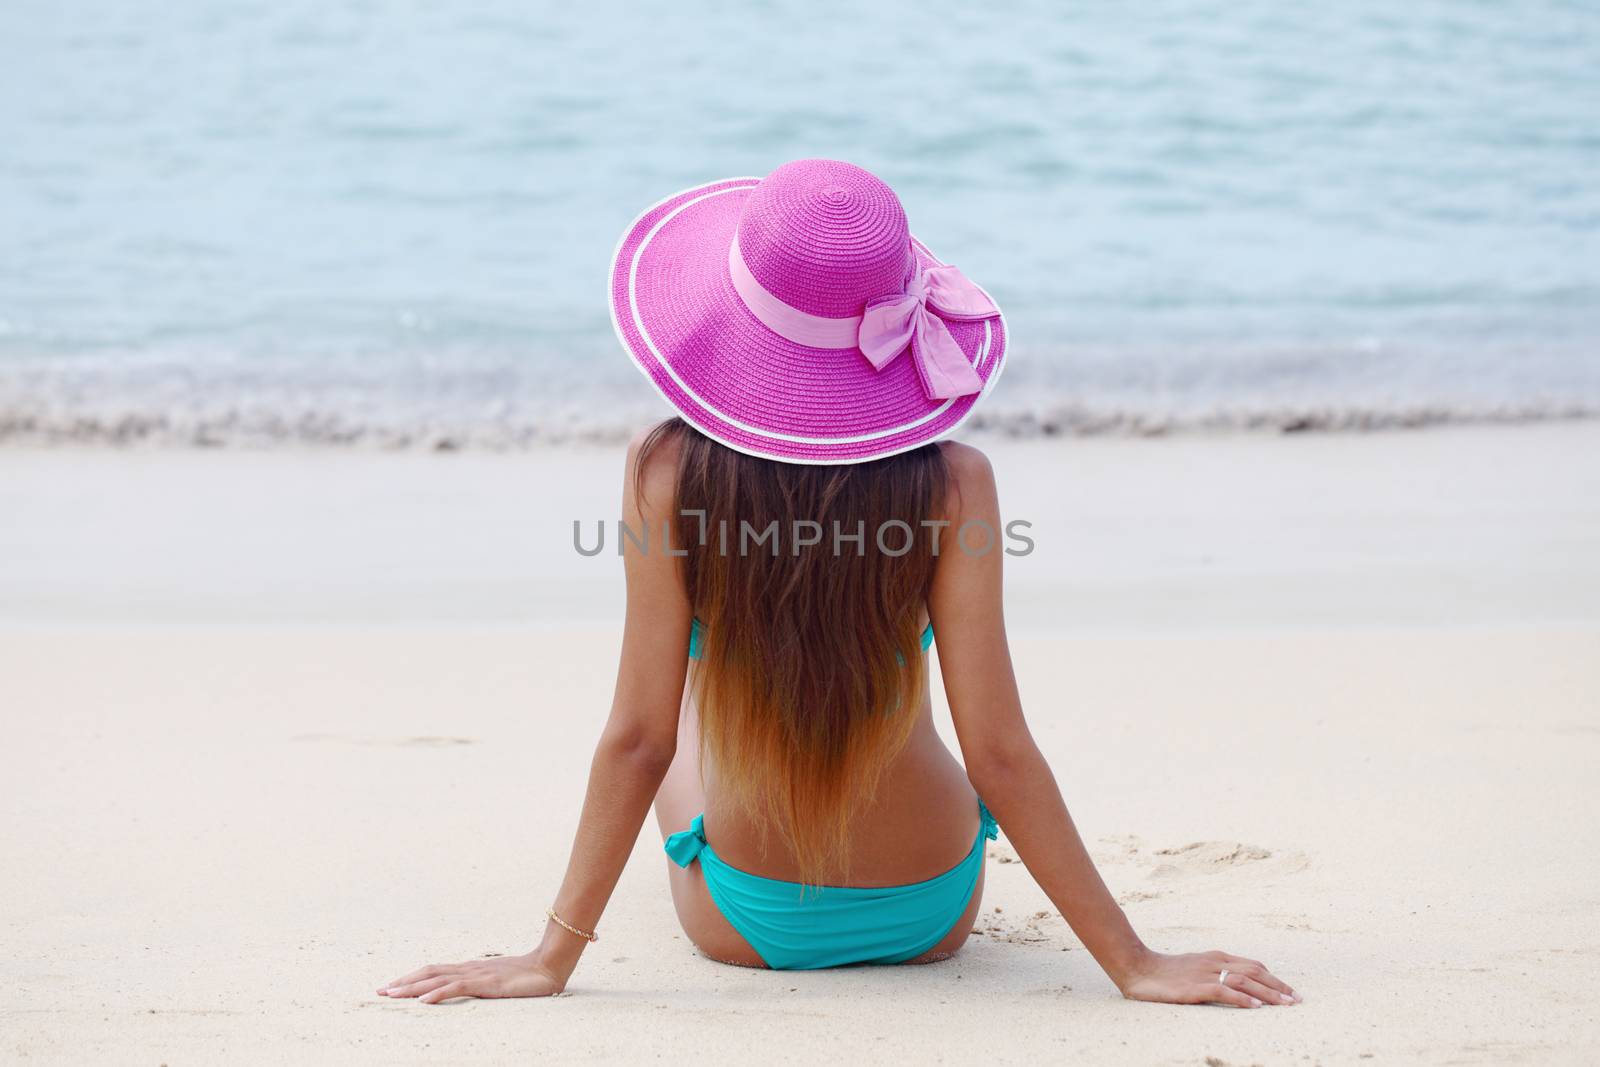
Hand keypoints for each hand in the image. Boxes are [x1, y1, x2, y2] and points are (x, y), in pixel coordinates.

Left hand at [378, 951, 564, 1003]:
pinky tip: (423, 1001)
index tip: (392, 986)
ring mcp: (477, 974)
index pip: (435, 971)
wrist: (550, 966)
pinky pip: (456, 988)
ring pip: (437, 978)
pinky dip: (437, 993)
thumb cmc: (529, 976)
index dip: (412, 978)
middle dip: (403, 982)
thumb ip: (484, 984)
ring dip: (412, 987)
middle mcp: (469, 968)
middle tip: (380, 991)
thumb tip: (470, 990)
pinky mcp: (486, 982)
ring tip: (392, 994)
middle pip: (429, 972)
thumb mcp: (500, 982)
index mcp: (471, 969)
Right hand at [1116, 949, 1299, 1007]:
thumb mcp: (1195, 968)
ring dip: (1268, 993)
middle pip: (1255, 971)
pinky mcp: (1194, 988)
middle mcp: (1214, 962)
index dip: (1274, 978)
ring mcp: (1205, 974)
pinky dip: (1243, 998)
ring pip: (1244, 980)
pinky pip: (1224, 991)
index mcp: (1215, 956)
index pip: (1253, 965)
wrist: (1137, 967)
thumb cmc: (1165, 971)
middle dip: (1279, 986)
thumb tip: (1237, 984)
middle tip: (1297, 1000)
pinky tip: (1256, 1007)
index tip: (1290, 992)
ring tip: (1286, 1005)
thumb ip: (1215, 972)